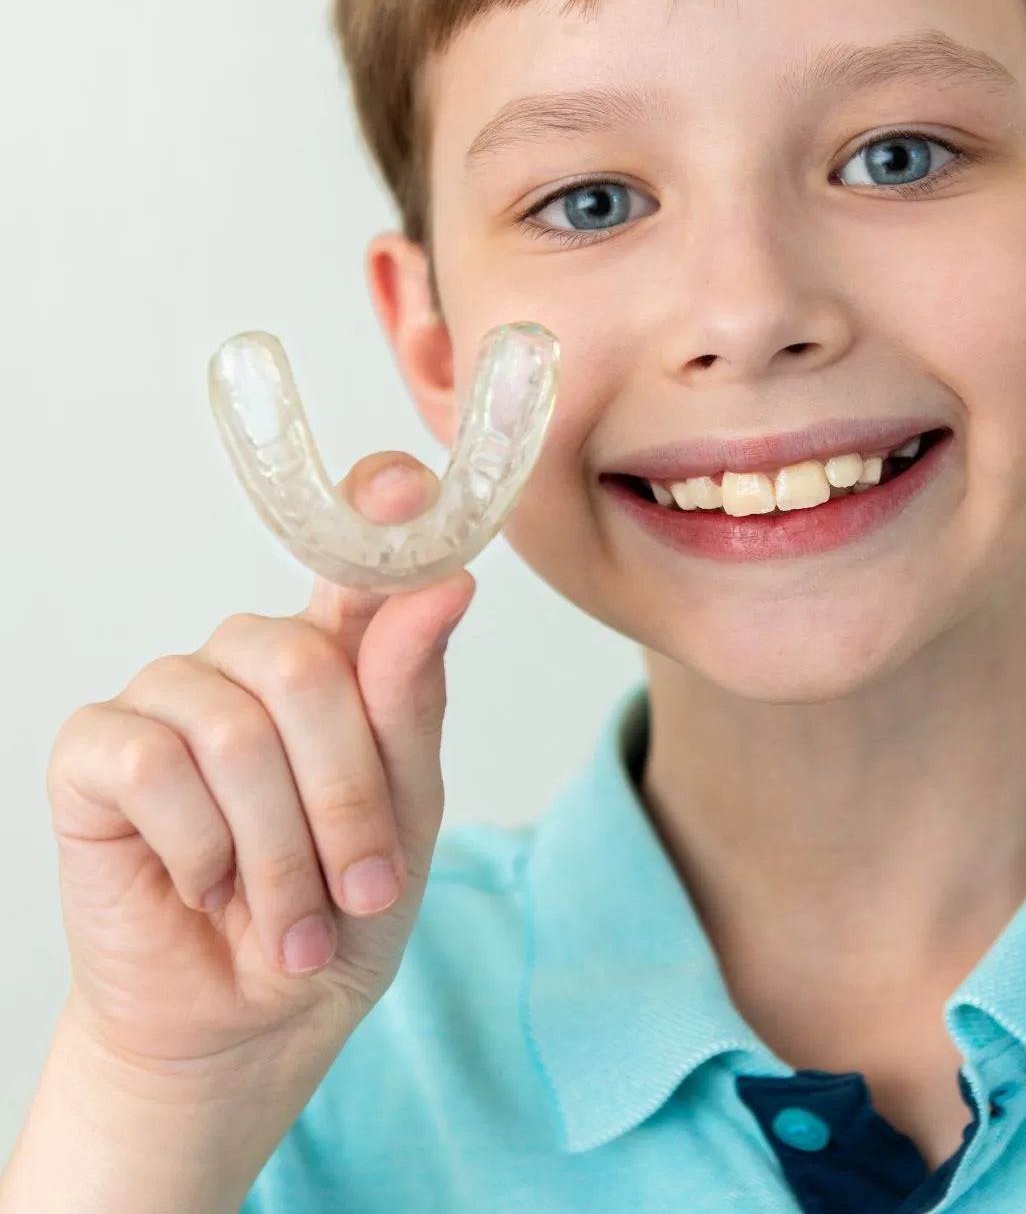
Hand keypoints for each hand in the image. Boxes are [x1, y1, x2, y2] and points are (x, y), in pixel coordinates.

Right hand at [45, 452, 474, 1084]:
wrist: (252, 1020)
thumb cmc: (338, 907)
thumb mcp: (406, 810)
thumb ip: (411, 697)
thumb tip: (445, 581)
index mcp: (339, 655)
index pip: (353, 550)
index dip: (375, 507)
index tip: (407, 487)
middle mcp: (251, 656)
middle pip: (303, 665)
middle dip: (343, 798)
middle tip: (360, 887)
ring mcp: (170, 694)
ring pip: (234, 729)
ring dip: (278, 852)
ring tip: (291, 919)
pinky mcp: (96, 750)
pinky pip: (155, 764)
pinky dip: (200, 848)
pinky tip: (205, 887)